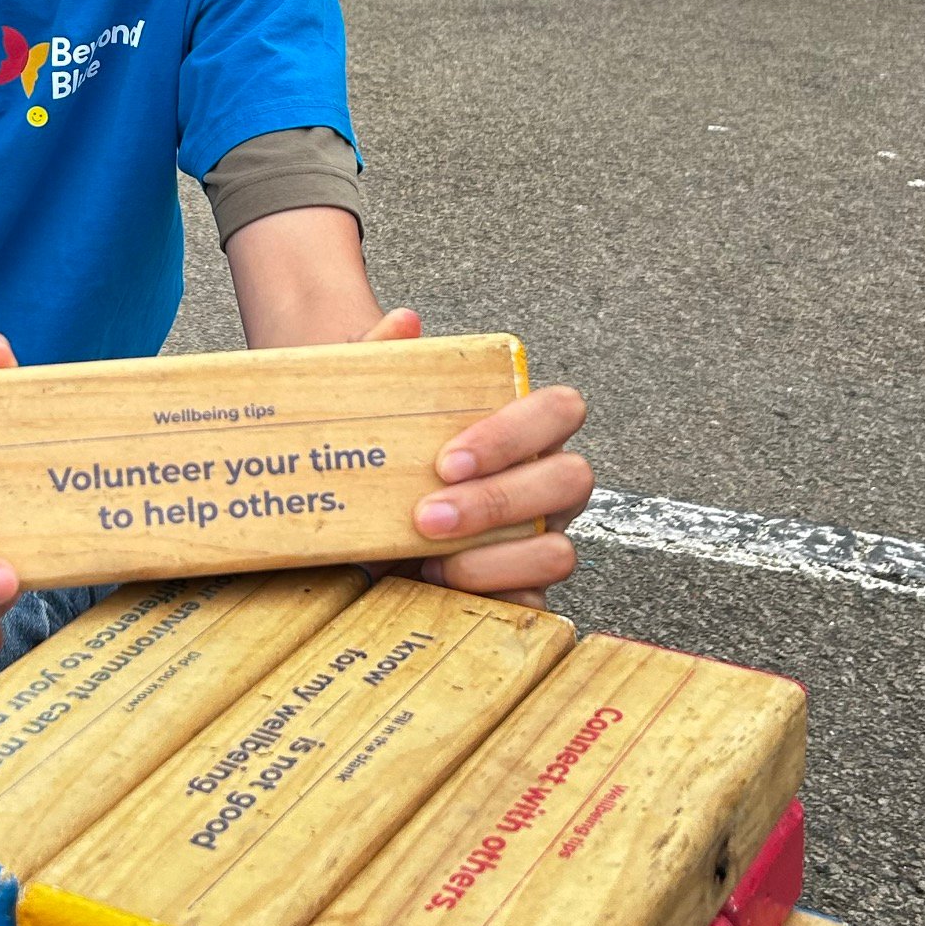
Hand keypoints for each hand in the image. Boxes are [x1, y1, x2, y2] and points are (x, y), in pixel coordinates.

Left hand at [362, 309, 589, 603]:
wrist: (354, 508)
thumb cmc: (384, 448)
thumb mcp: (370, 404)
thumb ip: (381, 356)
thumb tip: (405, 322)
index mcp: (523, 428)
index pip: (560, 409)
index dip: (515, 433)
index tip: (446, 459)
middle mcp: (544, 481)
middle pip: (570, 480)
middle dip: (498, 501)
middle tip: (426, 516)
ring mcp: (541, 538)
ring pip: (559, 551)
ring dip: (494, 558)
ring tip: (428, 560)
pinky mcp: (523, 589)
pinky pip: (536, 603)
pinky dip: (491, 598)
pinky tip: (437, 587)